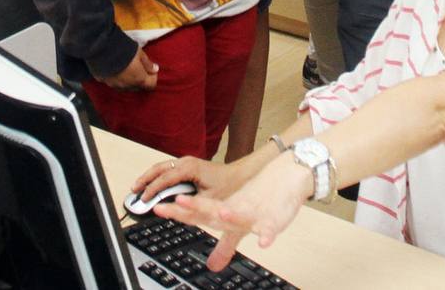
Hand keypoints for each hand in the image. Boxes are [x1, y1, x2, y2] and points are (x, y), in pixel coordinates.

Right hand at [97, 48, 158, 90]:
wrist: (102, 49)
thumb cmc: (125, 50)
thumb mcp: (140, 53)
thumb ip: (148, 64)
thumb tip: (155, 70)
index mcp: (139, 79)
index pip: (151, 85)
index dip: (153, 78)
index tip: (151, 70)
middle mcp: (128, 86)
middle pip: (138, 87)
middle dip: (141, 80)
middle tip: (139, 68)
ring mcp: (115, 85)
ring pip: (126, 87)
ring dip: (128, 81)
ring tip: (126, 69)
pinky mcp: (105, 82)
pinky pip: (114, 83)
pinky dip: (117, 78)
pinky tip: (115, 69)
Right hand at [131, 155, 250, 204]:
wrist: (238, 176)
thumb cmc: (227, 187)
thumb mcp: (208, 199)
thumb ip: (188, 203)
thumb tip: (170, 206)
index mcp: (189, 168)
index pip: (164, 179)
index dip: (152, 190)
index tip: (144, 199)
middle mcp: (185, 162)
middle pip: (158, 168)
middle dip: (144, 179)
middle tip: (134, 190)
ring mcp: (185, 162)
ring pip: (161, 167)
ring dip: (149, 176)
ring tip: (139, 187)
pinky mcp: (187, 165)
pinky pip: (167, 168)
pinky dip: (157, 176)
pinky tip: (153, 184)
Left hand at [154, 157, 313, 272]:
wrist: (287, 178)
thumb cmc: (260, 202)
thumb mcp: (240, 230)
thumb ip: (224, 247)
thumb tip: (211, 266)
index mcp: (226, 212)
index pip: (199, 214)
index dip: (180, 212)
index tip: (158, 208)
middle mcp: (236, 211)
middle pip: (214, 209)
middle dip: (197, 206)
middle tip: (178, 201)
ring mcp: (255, 214)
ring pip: (241, 215)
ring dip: (232, 215)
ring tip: (221, 212)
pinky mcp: (275, 219)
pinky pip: (271, 228)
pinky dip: (267, 234)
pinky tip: (264, 242)